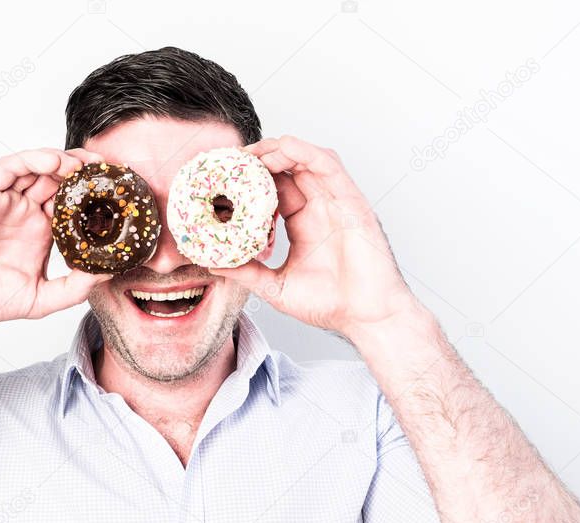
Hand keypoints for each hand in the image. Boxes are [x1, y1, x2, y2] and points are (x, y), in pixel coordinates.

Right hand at [0, 148, 112, 331]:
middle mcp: (24, 212)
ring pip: (37, 168)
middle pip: (59, 180)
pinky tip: (56, 162)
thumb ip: (76, 286)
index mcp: (40, 232)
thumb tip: (109, 273)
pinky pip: (11, 167)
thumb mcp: (45, 297)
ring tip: (87, 164)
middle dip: (84, 172)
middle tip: (108, 170)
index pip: (72, 203)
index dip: (94, 195)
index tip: (118, 193)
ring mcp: (6, 201)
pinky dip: (34, 159)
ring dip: (63, 160)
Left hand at [208, 136, 416, 338]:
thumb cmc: (331, 304)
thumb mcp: (276, 287)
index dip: (250, 178)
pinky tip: (283, 148)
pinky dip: (305, 151)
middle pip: (288, 167)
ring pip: (307, 159)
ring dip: (279, 149)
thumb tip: (213, 265)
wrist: (366, 318)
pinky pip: (328, 166)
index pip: (274, 187)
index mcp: (303, 223)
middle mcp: (319, 207)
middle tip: (232, 159)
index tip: (224, 177)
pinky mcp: (352, 201)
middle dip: (260, 157)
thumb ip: (248, 272)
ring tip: (252, 152)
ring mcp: (336, 202)